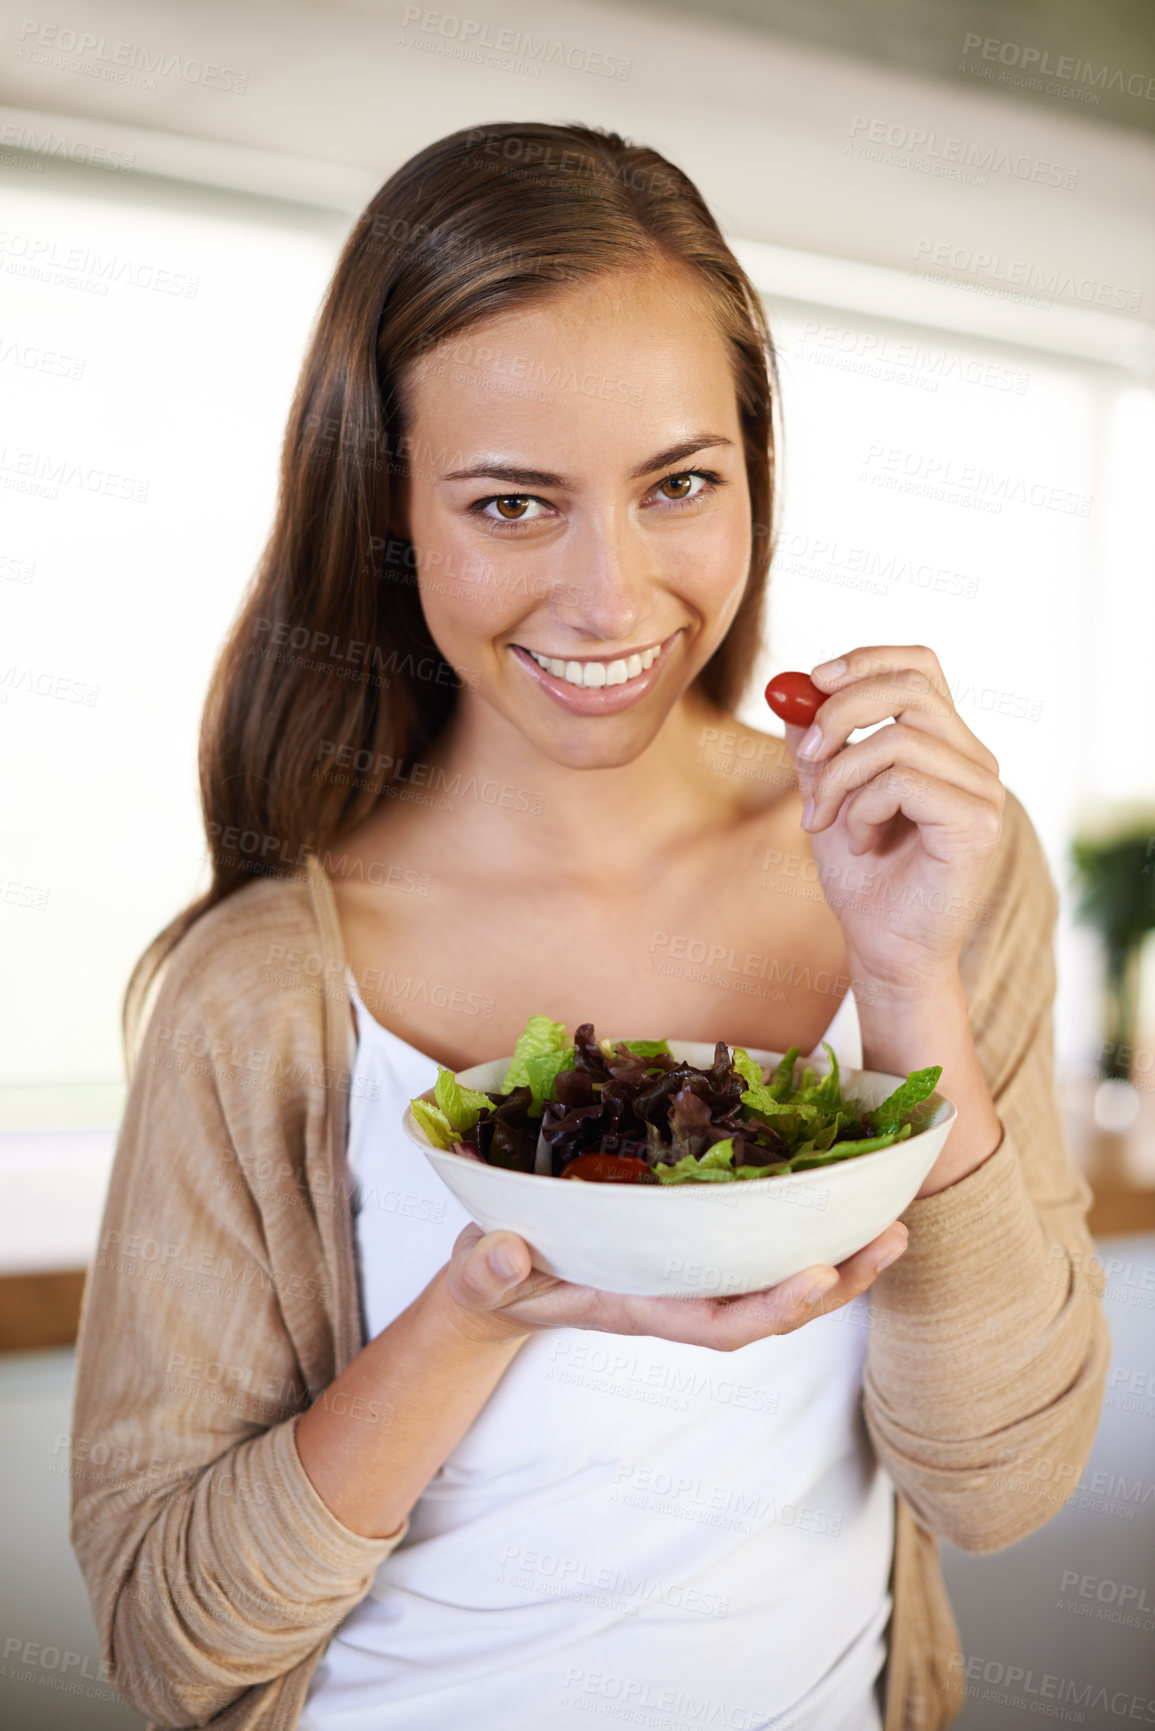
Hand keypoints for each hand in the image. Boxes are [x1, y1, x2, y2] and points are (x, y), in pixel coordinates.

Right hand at [437, 1219, 909, 1350]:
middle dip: (836, 1282)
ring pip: (775, 1278)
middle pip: (769, 1304)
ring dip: (838, 1258)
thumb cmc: (494, 1281)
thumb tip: (509, 1256)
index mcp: (638, 1306)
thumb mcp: (481, 1276)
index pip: (717, 1323)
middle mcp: (676, 1294)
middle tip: (893, 1238)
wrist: (498, 1284)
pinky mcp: (689, 1244)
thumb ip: (490, 1272)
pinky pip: (756, 1247)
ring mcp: (687, 1273)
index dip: (771, 1306)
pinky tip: (840, 1201)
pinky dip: (801, 1229)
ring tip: (893, 1225)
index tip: (820, 1276)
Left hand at [783, 645, 1004, 996]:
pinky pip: (902, 781)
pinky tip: (859, 843)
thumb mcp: (828, 798)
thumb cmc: (863, 879)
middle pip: (909, 687)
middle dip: (839, 712)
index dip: (867, 659)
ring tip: (827, 822)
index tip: (814, 679)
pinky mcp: (977, 822)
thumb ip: (818, 746)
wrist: (885, 949)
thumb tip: (791, 693)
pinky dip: (861, 809)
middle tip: (805, 755)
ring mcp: (983, 790)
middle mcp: (974, 760)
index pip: (919, 666)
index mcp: (945, 744)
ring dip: (840, 778)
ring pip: (897, 739)